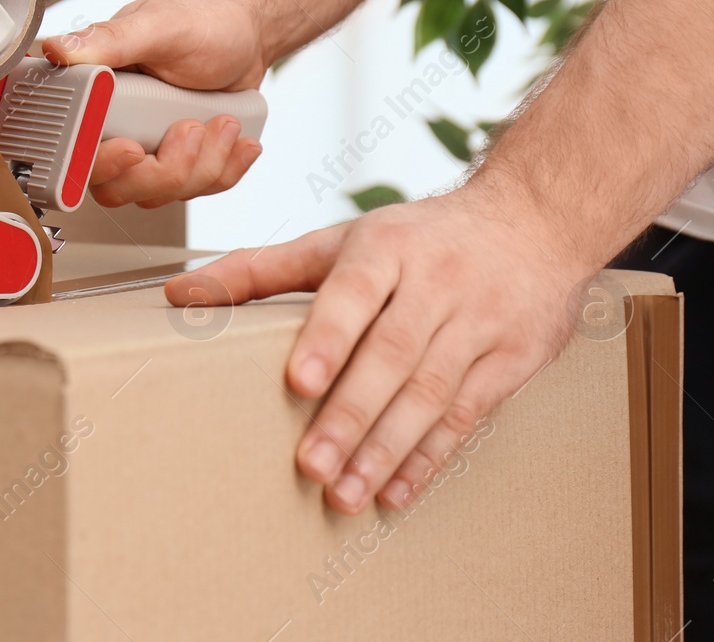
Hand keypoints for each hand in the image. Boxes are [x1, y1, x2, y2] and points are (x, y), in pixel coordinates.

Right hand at [39, 0, 267, 206]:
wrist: (244, 35)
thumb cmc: (201, 22)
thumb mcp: (157, 25)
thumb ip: (110, 39)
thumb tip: (58, 49)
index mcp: (94, 95)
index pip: (76, 154)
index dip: (104, 163)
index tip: (135, 148)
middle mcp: (112, 127)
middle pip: (118, 187)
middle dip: (167, 167)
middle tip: (193, 126)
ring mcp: (145, 150)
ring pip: (161, 192)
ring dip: (205, 163)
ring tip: (224, 121)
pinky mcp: (177, 162)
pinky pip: (195, 190)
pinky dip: (224, 168)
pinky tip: (236, 140)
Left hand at [165, 183, 588, 513]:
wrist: (534, 219)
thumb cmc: (416, 238)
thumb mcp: (339, 241)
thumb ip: (258, 270)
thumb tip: (179, 293)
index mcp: (387, 247)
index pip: (355, 292)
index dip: (328, 337)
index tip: (299, 382)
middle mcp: (437, 282)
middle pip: (393, 354)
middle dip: (351, 414)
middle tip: (311, 467)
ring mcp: (481, 320)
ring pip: (432, 391)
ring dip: (387, 449)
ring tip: (345, 494)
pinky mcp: (515, 357)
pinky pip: (469, 414)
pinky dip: (431, 457)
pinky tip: (395, 491)